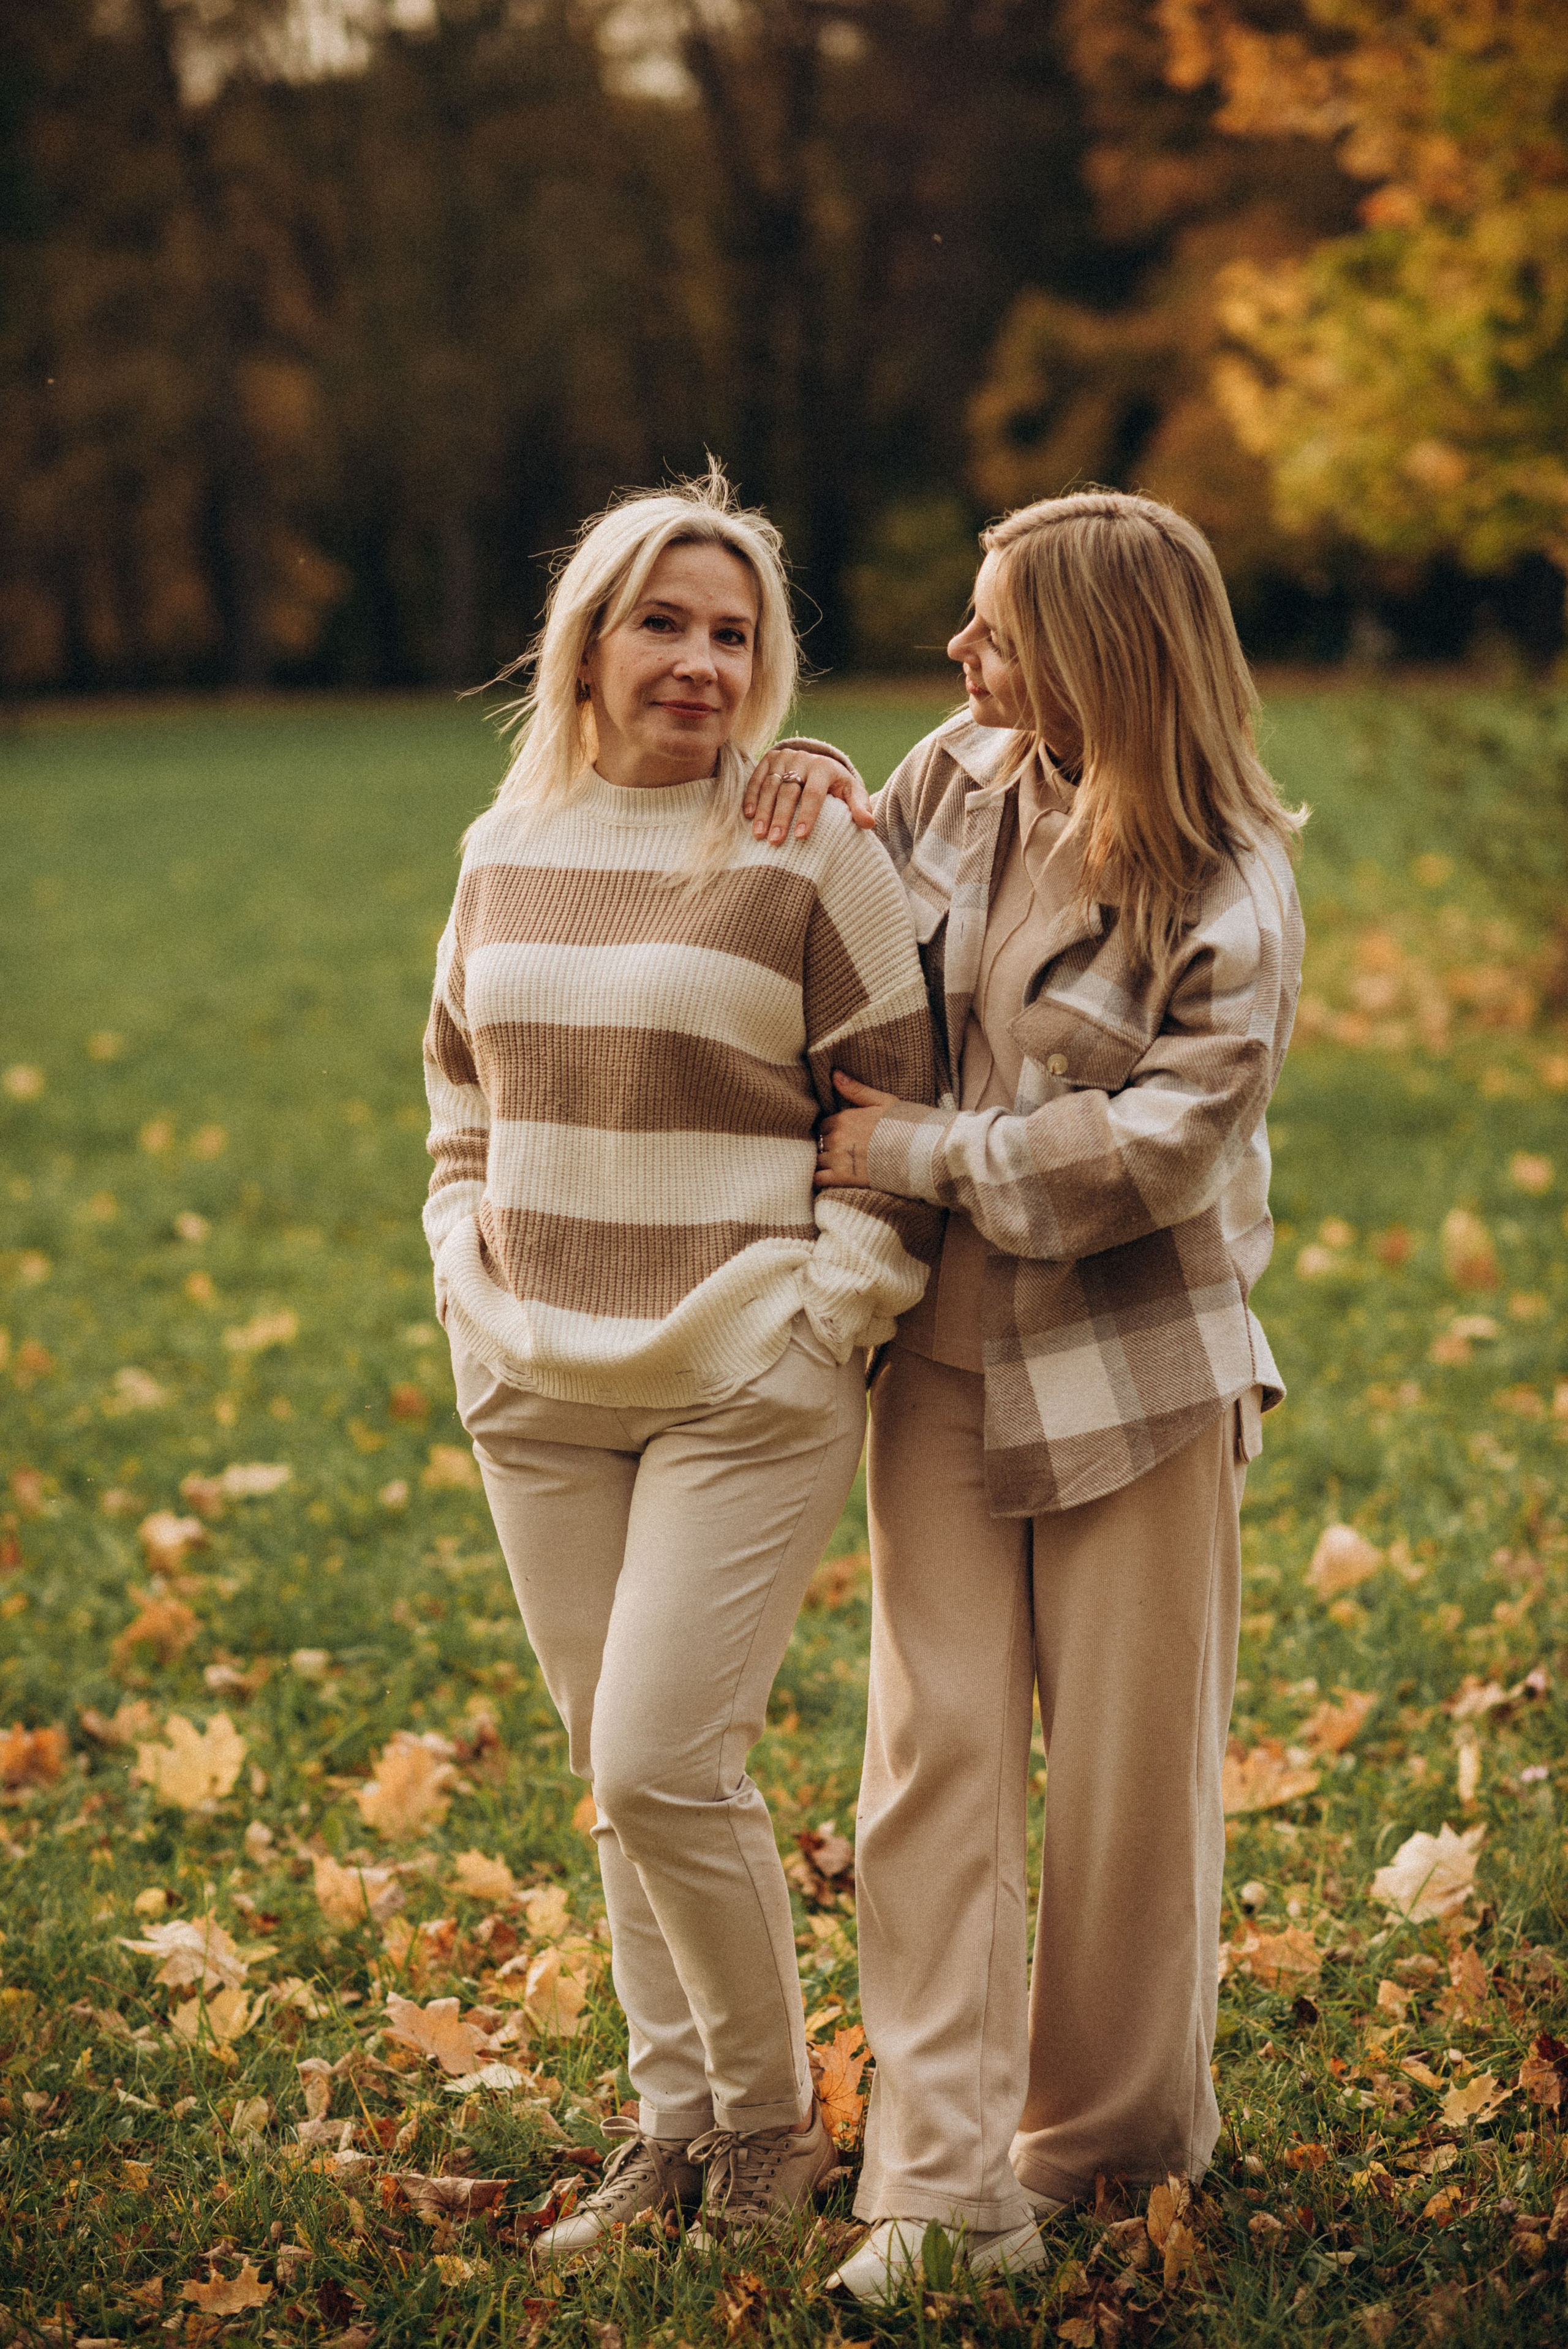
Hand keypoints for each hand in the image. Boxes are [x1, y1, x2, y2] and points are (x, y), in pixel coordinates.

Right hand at [745, 748, 874, 843]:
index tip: (800, 837)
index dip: (807, 815)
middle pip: (789, 791)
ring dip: (763, 811)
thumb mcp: (852, 794)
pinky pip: (757, 778)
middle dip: (781, 817)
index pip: (814, 793)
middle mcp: (803, 759)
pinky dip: (750, 796)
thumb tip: (869, 823)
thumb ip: (860, 808)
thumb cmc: (837, 787)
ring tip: (759, 834)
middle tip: (775, 841)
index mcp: (825, 768)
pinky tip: (748, 815)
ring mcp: (784, 758)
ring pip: (770, 785)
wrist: (819, 764)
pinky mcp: (770, 758)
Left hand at [814, 1071, 901, 1188]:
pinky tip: (833, 1179)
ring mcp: (838, 1158)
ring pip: (818, 1160)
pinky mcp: (842, 1177)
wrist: (919, 1152)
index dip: (833, 1131)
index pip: (824, 1125)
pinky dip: (821, 1179)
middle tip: (847, 1154)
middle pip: (820, 1143)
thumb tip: (834, 1074)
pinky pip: (818, 1178)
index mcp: (844, 1118)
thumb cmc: (905, 1125)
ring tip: (844, 1167)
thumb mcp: (883, 1101)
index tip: (846, 1139)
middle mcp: (837, 1137)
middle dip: (829, 1147)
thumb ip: (856, 1090)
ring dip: (826, 1164)